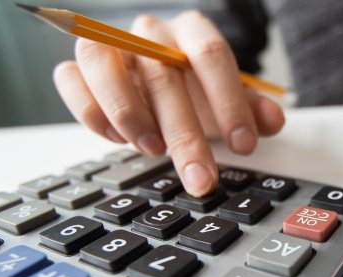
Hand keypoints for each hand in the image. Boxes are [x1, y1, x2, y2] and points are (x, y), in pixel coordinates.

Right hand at [53, 12, 284, 195]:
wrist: (159, 83)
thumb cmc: (196, 92)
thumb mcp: (228, 102)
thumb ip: (252, 111)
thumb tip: (272, 120)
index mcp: (192, 31)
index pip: (211, 54)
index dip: (228, 101)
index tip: (243, 145)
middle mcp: (149, 33)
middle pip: (163, 75)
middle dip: (185, 135)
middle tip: (201, 178)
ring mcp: (110, 46)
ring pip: (102, 62)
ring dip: (127, 112)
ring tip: (153, 152)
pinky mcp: (79, 67)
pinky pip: (70, 78)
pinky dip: (90, 111)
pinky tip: (117, 140)